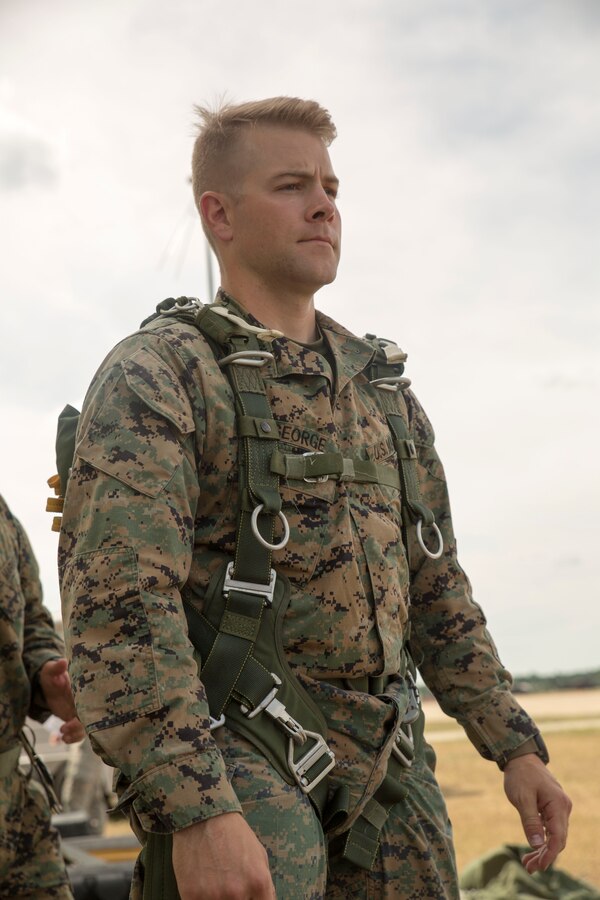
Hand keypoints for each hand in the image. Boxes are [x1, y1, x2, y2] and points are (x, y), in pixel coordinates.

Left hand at [38, 658, 84, 741]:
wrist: (48, 684)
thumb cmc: (52, 675)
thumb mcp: (52, 670)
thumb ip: (57, 668)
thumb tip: (63, 662)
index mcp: (84, 689)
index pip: (92, 699)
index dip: (87, 708)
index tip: (74, 715)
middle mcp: (85, 702)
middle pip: (91, 716)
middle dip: (79, 726)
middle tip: (65, 727)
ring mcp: (81, 711)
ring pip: (86, 727)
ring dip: (76, 734)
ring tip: (63, 734)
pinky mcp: (75, 719)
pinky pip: (79, 732)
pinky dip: (72, 738)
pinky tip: (62, 739)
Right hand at [172, 812, 275, 898]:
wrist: (204, 816)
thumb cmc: (233, 833)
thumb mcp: (259, 855)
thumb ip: (264, 885)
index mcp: (259, 882)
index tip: (248, 897)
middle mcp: (238, 893)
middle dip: (237, 899)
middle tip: (229, 884)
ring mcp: (214, 897)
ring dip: (218, 899)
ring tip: (214, 883)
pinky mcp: (191, 896)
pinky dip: (201, 898)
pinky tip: (201, 885)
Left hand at [503, 753, 571, 872]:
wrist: (520, 758)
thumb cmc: (520, 775)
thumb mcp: (522, 798)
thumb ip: (530, 821)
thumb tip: (538, 844)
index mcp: (558, 805)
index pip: (558, 837)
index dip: (550, 855)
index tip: (539, 866)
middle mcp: (563, 808)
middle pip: (558, 839)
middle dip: (545, 856)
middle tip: (528, 867)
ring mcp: (559, 808)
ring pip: (555, 835)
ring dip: (543, 850)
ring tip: (528, 862)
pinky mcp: (553, 808)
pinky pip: (551, 828)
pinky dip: (542, 839)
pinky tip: (533, 848)